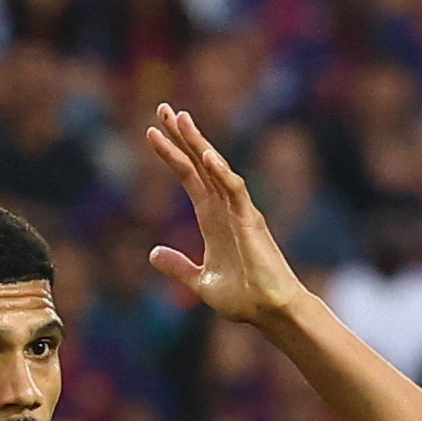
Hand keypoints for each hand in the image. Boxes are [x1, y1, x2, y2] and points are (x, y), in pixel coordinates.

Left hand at [144, 106, 306, 327]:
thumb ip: (178, 267)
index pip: (188, 176)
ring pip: (215, 169)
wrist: (269, 312)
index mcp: (211, 218)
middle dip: (181, 136)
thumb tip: (152, 254)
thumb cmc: (243, 298)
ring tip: (180, 119)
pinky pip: (235, 191)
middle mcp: (224, 208)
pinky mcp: (251, 221)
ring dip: (198, 143)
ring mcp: (238, 211)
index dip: (171, 154)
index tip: (152, 132)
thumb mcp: (200, 282)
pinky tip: (206, 155)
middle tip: (162, 108)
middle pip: (199, 163)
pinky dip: (221, 173)